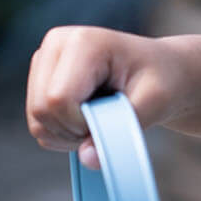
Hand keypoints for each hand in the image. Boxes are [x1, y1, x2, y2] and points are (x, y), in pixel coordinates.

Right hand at [26, 26, 187, 168]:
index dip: (82, 124)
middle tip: (110, 121)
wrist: (164, 72)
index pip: (58, 99)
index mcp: (83, 42)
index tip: (113, 119)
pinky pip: (38, 122)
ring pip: (36, 119)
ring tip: (101, 118)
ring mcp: (44, 59)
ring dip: (69, 134)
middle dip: (75, 131)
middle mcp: (56, 44)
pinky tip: (88, 117)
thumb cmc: (163, 82)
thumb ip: (120, 131)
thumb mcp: (155, 104)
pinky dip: (63, 132)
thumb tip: (88, 159)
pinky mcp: (40, 76)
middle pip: (41, 110)